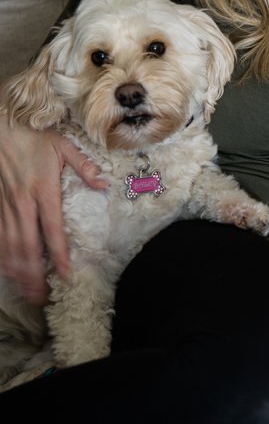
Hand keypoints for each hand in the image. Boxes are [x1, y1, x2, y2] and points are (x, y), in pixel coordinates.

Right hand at [0, 118, 106, 302]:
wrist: (0, 128)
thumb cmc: (33, 137)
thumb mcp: (63, 146)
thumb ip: (84, 166)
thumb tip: (103, 184)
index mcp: (43, 190)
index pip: (52, 229)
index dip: (58, 253)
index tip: (64, 273)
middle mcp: (22, 202)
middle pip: (28, 245)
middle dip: (34, 273)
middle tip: (42, 295)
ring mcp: (5, 205)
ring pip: (9, 244)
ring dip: (17, 270)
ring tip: (26, 291)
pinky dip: (2, 254)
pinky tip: (7, 270)